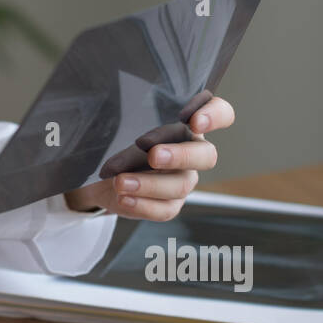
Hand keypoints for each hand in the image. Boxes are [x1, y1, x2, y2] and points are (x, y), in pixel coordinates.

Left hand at [63, 97, 234, 219]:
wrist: (102, 175)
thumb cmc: (118, 139)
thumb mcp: (119, 124)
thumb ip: (125, 118)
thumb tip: (116, 117)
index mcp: (186, 124)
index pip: (220, 114)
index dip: (215, 115)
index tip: (193, 119)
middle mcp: (192, 151)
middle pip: (206, 155)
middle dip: (181, 155)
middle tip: (153, 155)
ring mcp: (184, 180)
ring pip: (180, 185)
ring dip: (150, 184)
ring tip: (121, 182)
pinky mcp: (170, 204)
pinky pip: (164, 209)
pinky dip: (143, 204)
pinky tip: (124, 198)